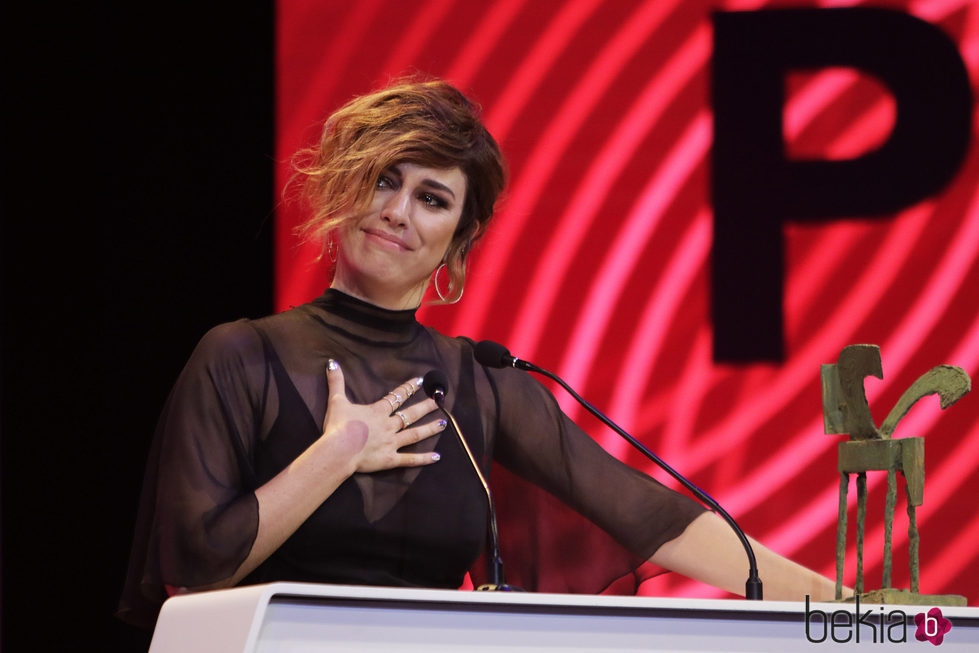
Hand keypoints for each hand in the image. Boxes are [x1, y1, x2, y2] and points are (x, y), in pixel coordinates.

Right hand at [322, 359, 445, 473]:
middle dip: (426, 406)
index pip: (396, 397)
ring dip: (430, 428)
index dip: (408, 388)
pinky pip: (410, 459)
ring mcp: (391, 443)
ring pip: (415, 434)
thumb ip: (336, 382)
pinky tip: (437, 457)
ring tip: (443, 422)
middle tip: (440, 401)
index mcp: (378, 412)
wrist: (339, 450)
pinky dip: (424, 458)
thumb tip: (332, 362)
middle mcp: (388, 425)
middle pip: (411, 414)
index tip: (421, 381)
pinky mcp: (390, 459)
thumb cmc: (338, 426)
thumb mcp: (336, 401)